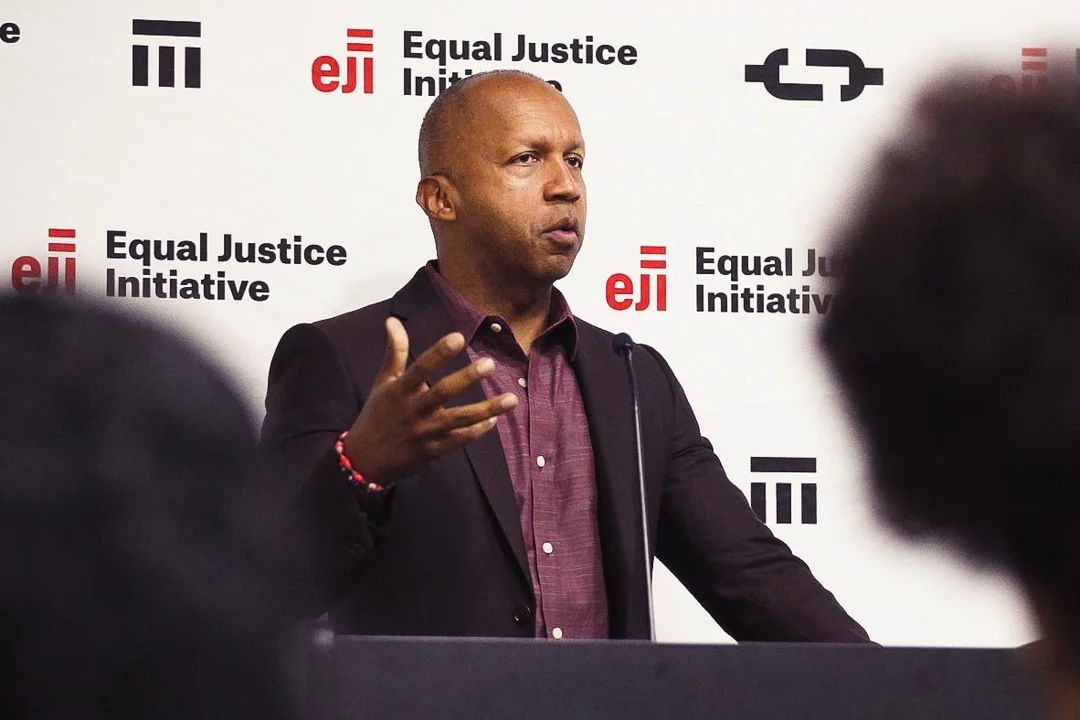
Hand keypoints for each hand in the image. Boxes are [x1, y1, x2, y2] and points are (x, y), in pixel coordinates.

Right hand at [343, 317, 517, 485]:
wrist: (365, 460)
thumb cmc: (377, 414)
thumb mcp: (383, 382)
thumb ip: (394, 352)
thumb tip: (393, 320)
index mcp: (400, 391)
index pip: (420, 368)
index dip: (438, 353)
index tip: (458, 337)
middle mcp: (413, 410)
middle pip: (443, 393)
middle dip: (467, 378)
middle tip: (490, 364)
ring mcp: (424, 432)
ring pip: (459, 420)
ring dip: (487, 409)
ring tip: (512, 398)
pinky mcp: (432, 450)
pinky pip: (459, 440)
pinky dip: (478, 430)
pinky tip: (495, 418)